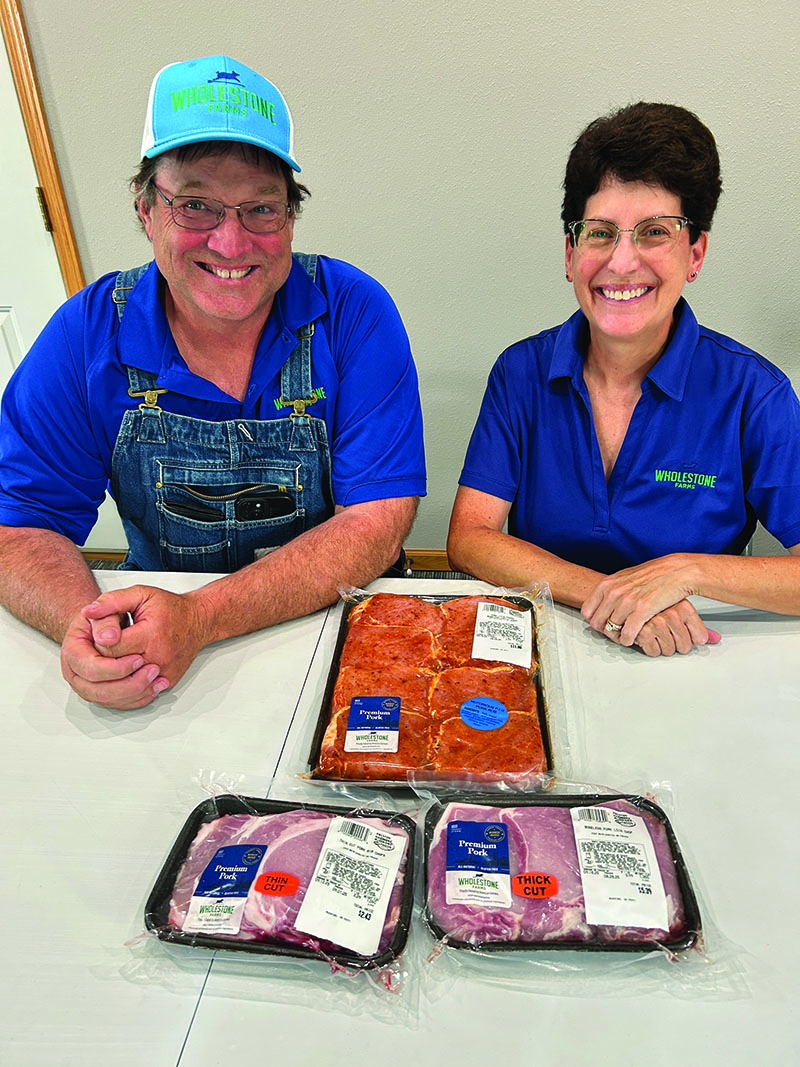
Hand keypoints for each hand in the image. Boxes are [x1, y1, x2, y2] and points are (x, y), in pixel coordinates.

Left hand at [61, 585, 209, 708]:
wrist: (197, 621)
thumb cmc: (170, 608)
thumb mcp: (140, 595)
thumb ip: (112, 601)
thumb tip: (89, 612)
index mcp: (151, 635)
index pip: (109, 648)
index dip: (99, 641)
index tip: (102, 634)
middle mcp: (158, 657)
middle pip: (115, 669)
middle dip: (103, 659)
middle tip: (105, 647)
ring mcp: (163, 673)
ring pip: (124, 687)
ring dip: (112, 676)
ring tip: (112, 661)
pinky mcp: (165, 682)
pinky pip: (138, 693)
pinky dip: (126, 687)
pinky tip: (122, 674)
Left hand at [581, 555, 720, 655]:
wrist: (677, 571)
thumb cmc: (654, 574)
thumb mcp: (625, 577)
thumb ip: (612, 589)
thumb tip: (601, 602)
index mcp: (607, 584)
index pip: (587, 611)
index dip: (594, 621)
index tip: (603, 624)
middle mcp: (614, 592)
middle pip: (597, 623)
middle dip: (605, 631)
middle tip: (614, 633)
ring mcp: (627, 602)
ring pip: (611, 630)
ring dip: (618, 637)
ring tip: (625, 636)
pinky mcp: (642, 611)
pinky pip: (627, 634)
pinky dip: (629, 640)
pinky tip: (633, 639)